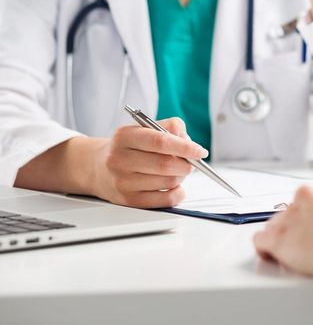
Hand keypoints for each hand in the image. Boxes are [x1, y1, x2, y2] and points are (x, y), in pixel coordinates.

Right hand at [92, 118, 207, 207]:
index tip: (200, 151)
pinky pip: (164, 200)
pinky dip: (177, 193)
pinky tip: (174, 186)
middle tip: (190, 162)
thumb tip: (189, 141)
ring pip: (168, 182)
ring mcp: (122, 182)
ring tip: (177, 171)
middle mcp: (120, 159)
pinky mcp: (128, 200)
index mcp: (125, 137)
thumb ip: (170, 127)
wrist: (97, 167)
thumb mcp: (144, 128)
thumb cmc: (128, 147)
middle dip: (186, 164)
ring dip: (181, 177)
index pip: (160, 141)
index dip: (185, 147)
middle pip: (166, 164)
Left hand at [254, 183, 312, 280]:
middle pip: (292, 212)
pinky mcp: (277, 237)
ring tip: (296, 255)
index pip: (310, 200)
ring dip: (284, 238)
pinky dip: (266, 249)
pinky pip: (261, 240)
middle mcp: (304, 197)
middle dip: (298, 227)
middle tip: (309, 244)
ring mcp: (289, 216)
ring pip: (276, 225)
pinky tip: (274, 256)